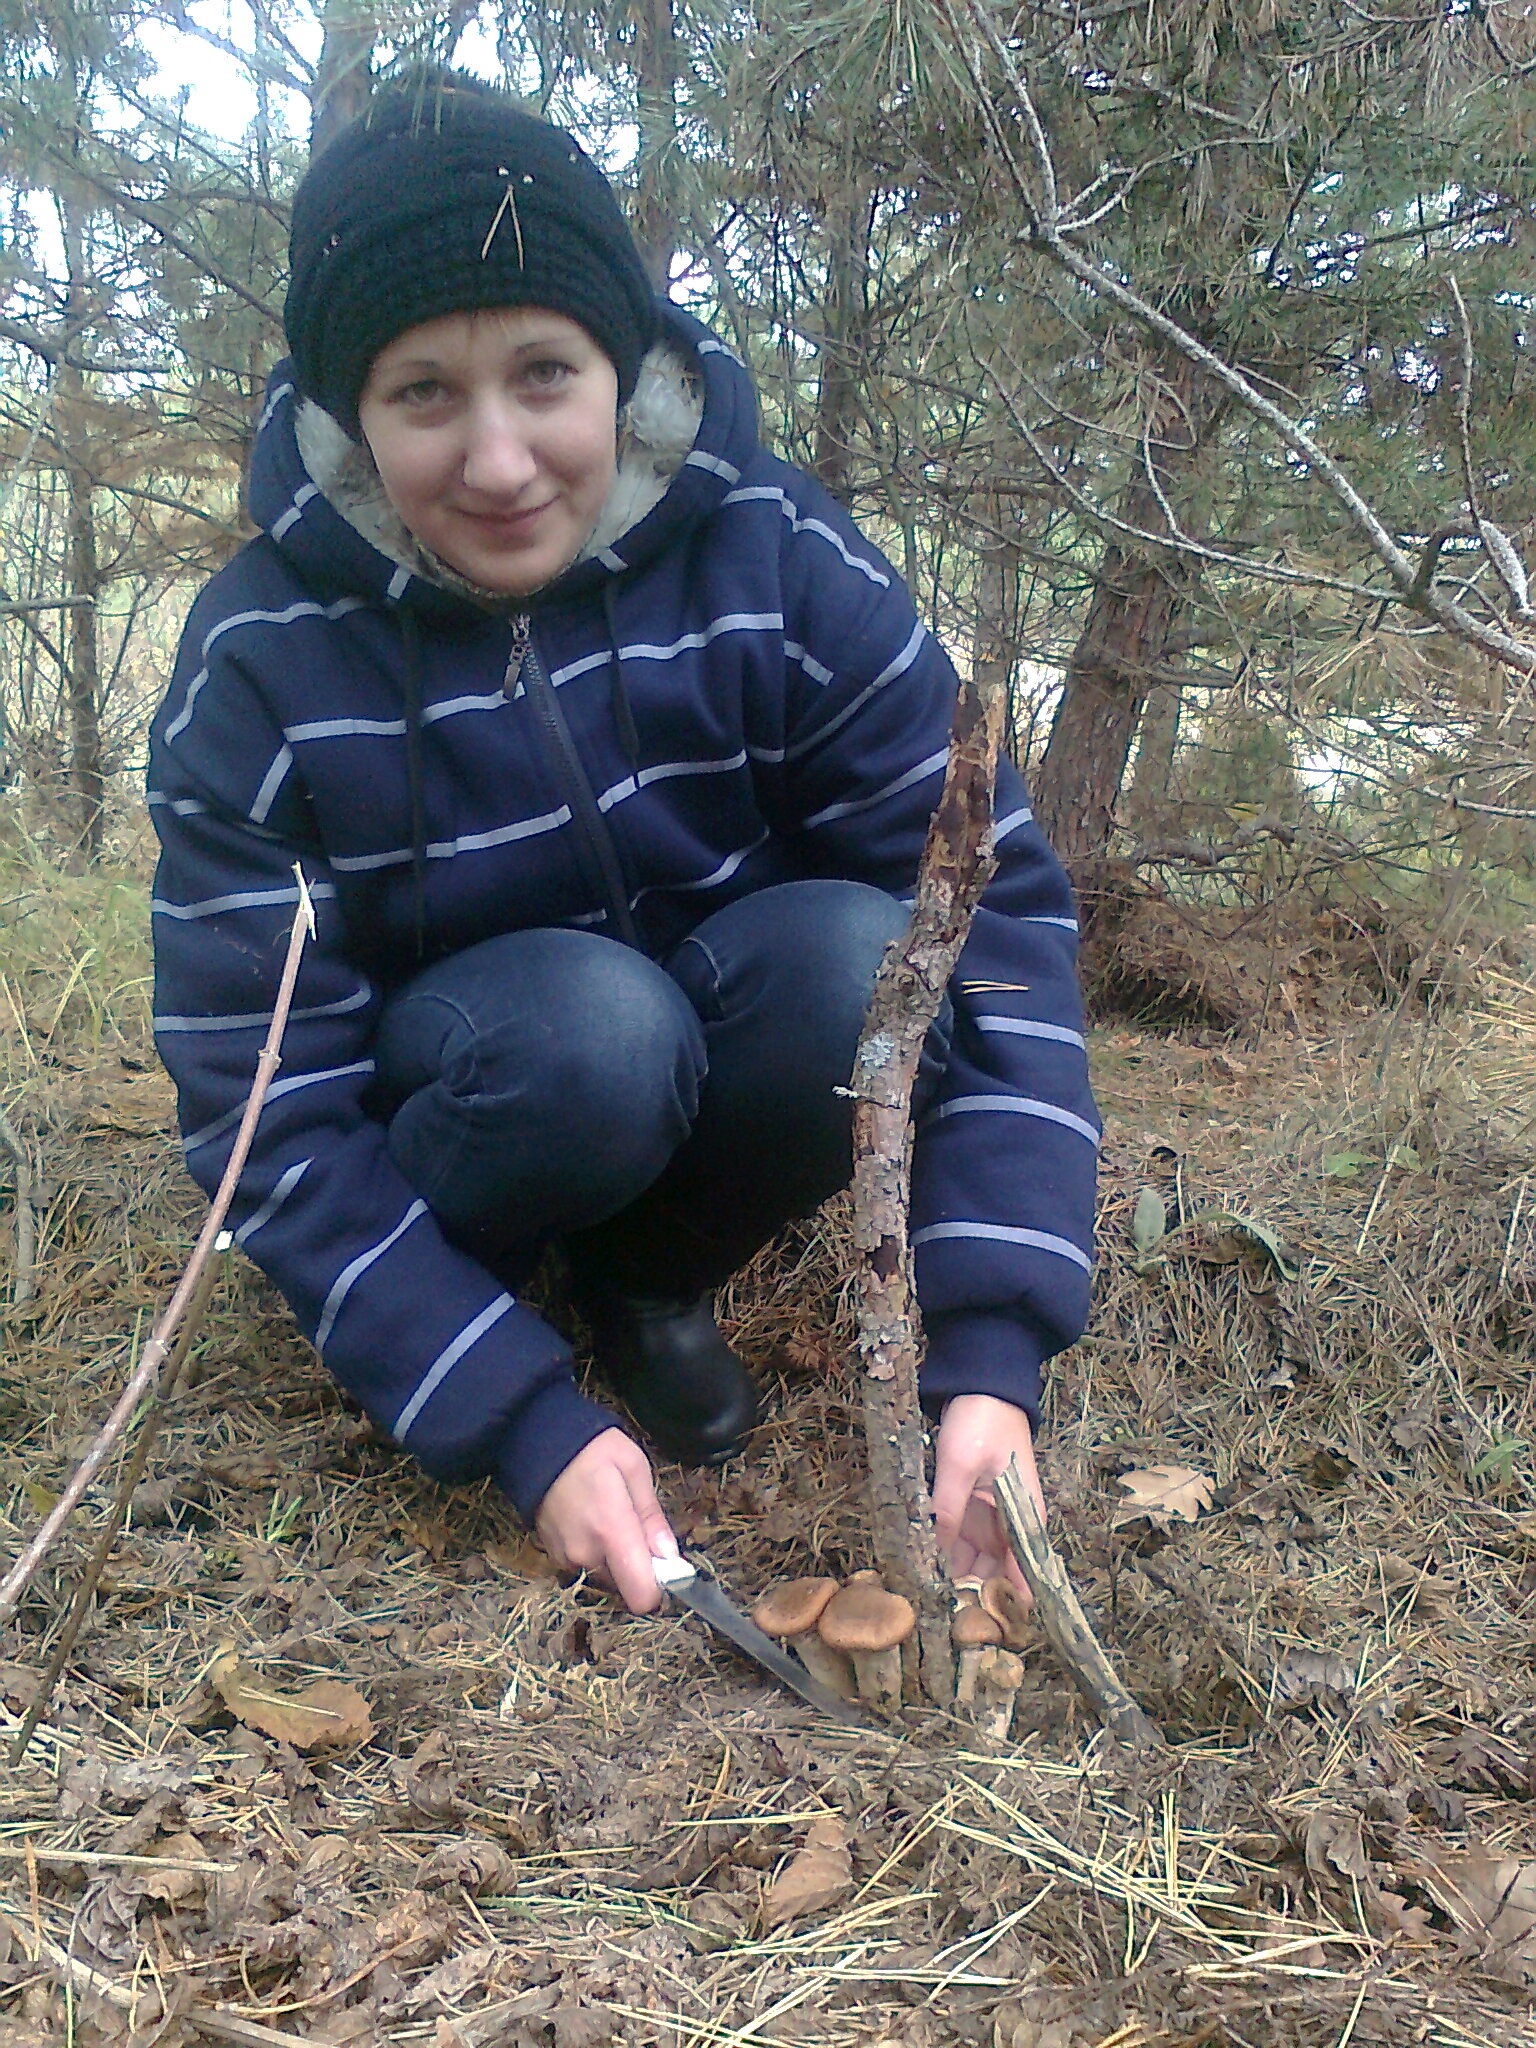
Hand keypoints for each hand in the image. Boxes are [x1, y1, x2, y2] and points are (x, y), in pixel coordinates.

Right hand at [535, 1428, 679, 1613]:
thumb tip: (669, 1556)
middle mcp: (587, 1554)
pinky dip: (595, 1551)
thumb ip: (651, 1516)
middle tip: (635, 1525)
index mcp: (611, 1531)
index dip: (659, 1588)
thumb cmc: (593, 1450)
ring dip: (615, 1557)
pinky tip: (591, 1520)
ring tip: (610, 1516)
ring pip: (606, 1575)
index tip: (666, 1568)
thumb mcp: (634, 1468)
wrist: (539, 1443)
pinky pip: (586, 1565)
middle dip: (637, 1564)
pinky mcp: (553, 1555)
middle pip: (626, 1584)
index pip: (640, 1594)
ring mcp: (566, 1557)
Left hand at [932, 1394, 1044, 1605]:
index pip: (1023, 1586)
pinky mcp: (970, 1512)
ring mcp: (989, 1523)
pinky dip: (942, 1560)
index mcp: (1023, 1524)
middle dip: (967, 1603)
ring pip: (971, 1568)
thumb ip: (947, 1509)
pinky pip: (957, 1546)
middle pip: (992, 1583)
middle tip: (930, 1623)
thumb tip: (933, 1556)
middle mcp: (1010, 1532)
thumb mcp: (960, 1464)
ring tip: (918, 1606)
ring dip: (951, 1584)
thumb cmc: (982, 1422)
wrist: (984, 1384)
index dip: (1000, 1612)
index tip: (969, 1632)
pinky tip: (918, 1574)